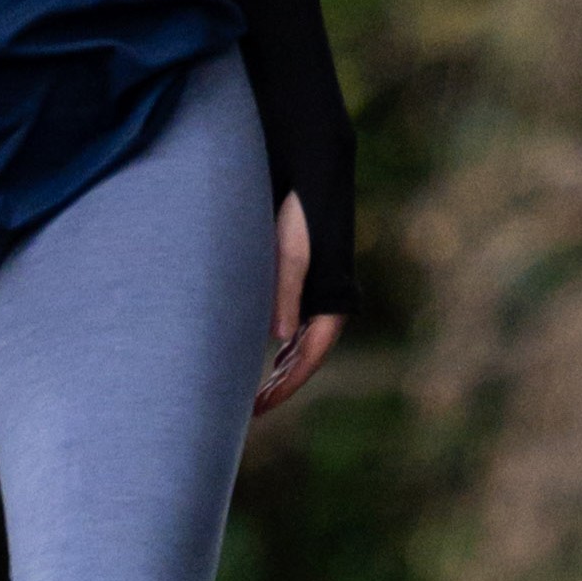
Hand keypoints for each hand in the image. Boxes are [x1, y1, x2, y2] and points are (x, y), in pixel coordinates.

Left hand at [255, 187, 342, 416]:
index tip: (260, 407)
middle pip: (305, 356)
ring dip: (281, 368)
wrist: (310, 169)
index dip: (286, 385)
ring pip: (300, 342)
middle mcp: (326, 301)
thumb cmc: (298, 208)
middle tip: (250, 411)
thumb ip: (286, 290)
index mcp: (330, 300)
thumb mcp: (289, 249)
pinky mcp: (303, 278)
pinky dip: (281, 344)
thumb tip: (281, 338)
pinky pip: (295, 324)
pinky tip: (265, 355)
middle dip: (281, 384)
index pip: (309, 357)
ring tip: (253, 393)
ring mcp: (316, 292)